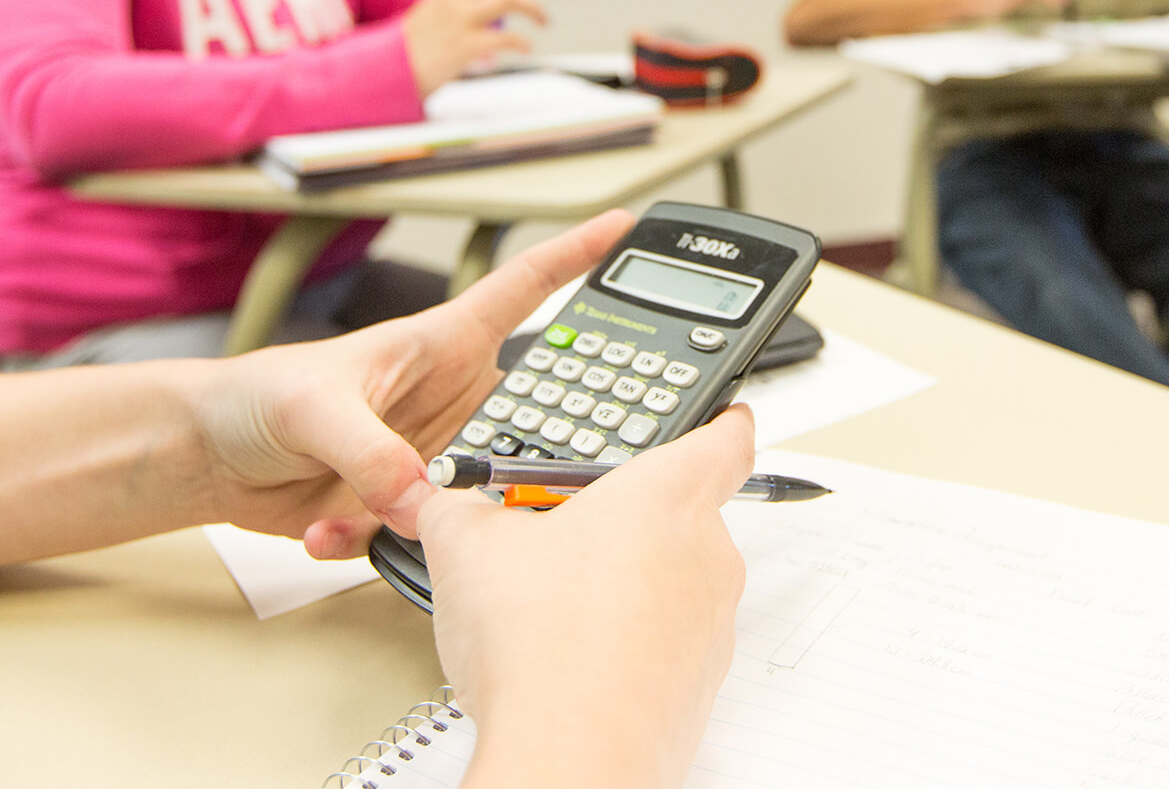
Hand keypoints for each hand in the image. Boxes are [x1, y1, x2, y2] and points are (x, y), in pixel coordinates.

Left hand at [192, 210, 633, 558]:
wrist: (207, 459)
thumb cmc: (255, 398)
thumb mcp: (313, 410)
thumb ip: (371, 452)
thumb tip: (418, 492)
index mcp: (440, 346)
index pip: (524, 290)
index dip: (577, 256)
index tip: (626, 227)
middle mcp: (450, 400)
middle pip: (532, 414)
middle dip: (527, 452)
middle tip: (496, 478)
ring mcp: (433, 458)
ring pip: (483, 492)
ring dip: (433, 516)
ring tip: (364, 511)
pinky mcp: (407, 507)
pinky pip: (425, 536)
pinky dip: (372, 543)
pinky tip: (323, 530)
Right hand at [402, 0, 564, 94]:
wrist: (389, 70)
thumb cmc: (416, 46)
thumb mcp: (435, 12)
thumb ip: (464, 2)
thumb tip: (497, 8)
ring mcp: (460, 20)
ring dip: (534, 8)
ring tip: (545, 21)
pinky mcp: (464, 46)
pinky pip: (504, 39)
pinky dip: (521, 42)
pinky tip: (526, 49)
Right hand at [421, 406, 754, 788]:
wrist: (572, 755)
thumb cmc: (544, 646)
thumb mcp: (469, 548)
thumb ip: (459, 507)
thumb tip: (443, 503)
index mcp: (669, 496)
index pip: (724, 437)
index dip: (719, 419)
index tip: (715, 413)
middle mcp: (707, 555)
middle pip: (681, 513)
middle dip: (624, 519)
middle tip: (560, 527)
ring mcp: (710, 624)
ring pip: (672, 581)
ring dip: (623, 583)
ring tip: (549, 602)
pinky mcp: (698, 683)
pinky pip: (666, 641)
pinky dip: (626, 641)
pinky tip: (566, 655)